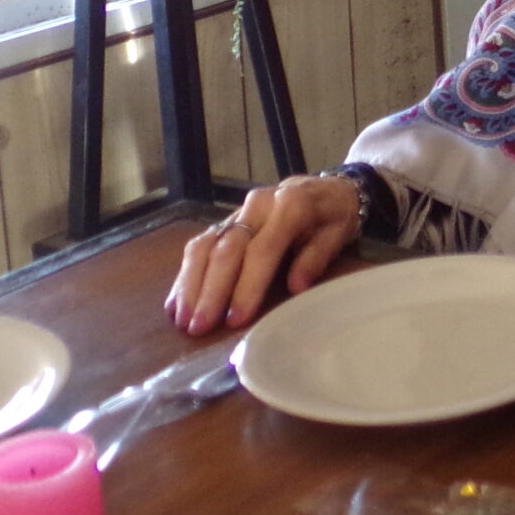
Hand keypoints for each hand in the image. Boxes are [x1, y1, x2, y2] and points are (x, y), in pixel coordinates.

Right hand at [163, 175, 360, 335]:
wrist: (327, 188)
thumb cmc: (333, 217)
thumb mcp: (338, 233)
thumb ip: (317, 257)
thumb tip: (297, 287)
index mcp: (290, 206)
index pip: (263, 249)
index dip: (247, 285)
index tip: (236, 319)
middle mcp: (257, 206)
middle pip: (227, 249)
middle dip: (211, 291)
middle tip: (199, 326)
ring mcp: (236, 213)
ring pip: (205, 246)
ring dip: (190, 285)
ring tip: (182, 320)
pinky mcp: (223, 222)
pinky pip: (198, 246)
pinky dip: (185, 277)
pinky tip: (176, 304)